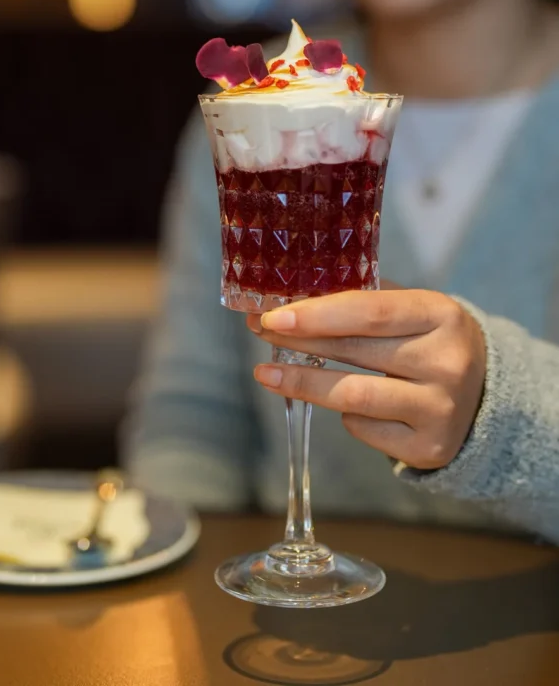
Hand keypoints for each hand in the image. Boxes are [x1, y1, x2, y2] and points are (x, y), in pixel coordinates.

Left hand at [248, 290, 485, 470]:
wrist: (486, 395)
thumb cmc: (430, 341)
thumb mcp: (413, 309)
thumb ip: (362, 300)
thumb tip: (290, 298)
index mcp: (441, 315)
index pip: (370, 312)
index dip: (317, 313)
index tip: (273, 314)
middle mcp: (446, 363)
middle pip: (356, 353)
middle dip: (300, 342)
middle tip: (260, 332)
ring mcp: (441, 409)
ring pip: (353, 397)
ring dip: (303, 382)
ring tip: (267, 373)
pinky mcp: (430, 447)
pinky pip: (365, 428)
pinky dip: (345, 414)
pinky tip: (339, 403)